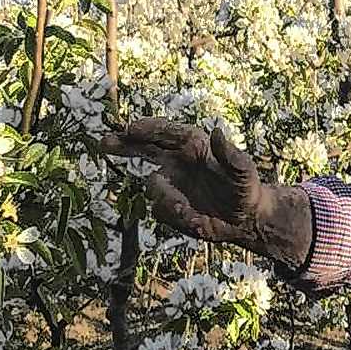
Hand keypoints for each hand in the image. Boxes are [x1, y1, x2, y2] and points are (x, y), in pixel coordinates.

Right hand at [103, 118, 272, 248]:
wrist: (245, 219)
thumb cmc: (246, 188)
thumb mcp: (243, 171)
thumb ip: (230, 153)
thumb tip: (217, 131)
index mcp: (194, 145)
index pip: (164, 132)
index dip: (146, 128)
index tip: (130, 128)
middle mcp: (178, 161)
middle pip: (143, 147)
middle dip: (124, 144)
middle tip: (104, 143)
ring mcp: (171, 183)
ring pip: (153, 188)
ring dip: (169, 200)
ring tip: (190, 213)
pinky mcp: (169, 205)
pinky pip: (159, 209)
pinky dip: (175, 216)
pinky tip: (195, 221)